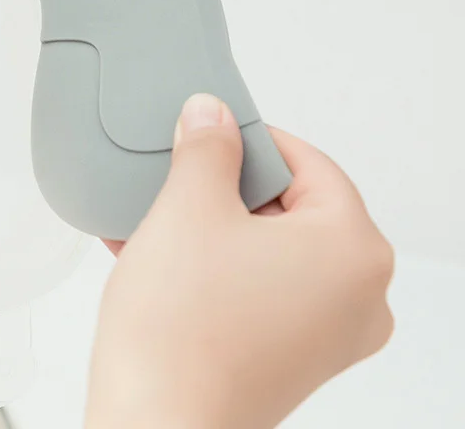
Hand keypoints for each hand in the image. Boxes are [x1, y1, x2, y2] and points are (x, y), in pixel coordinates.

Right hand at [86, 94, 394, 428]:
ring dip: (212, 224)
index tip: (212, 129)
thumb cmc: (180, 328)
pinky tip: (158, 251)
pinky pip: (258, 286)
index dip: (252, 138)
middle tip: (180, 173)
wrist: (152, 427)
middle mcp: (358, 297)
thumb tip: (211, 114)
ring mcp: (328, 334)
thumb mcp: (189, 207)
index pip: (309, 163)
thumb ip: (207, 146)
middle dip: (226, 186)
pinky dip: (214, 264)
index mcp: (354, 250)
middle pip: (290, 207)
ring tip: (157, 213)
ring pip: (268, 248)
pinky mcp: (293, 358)